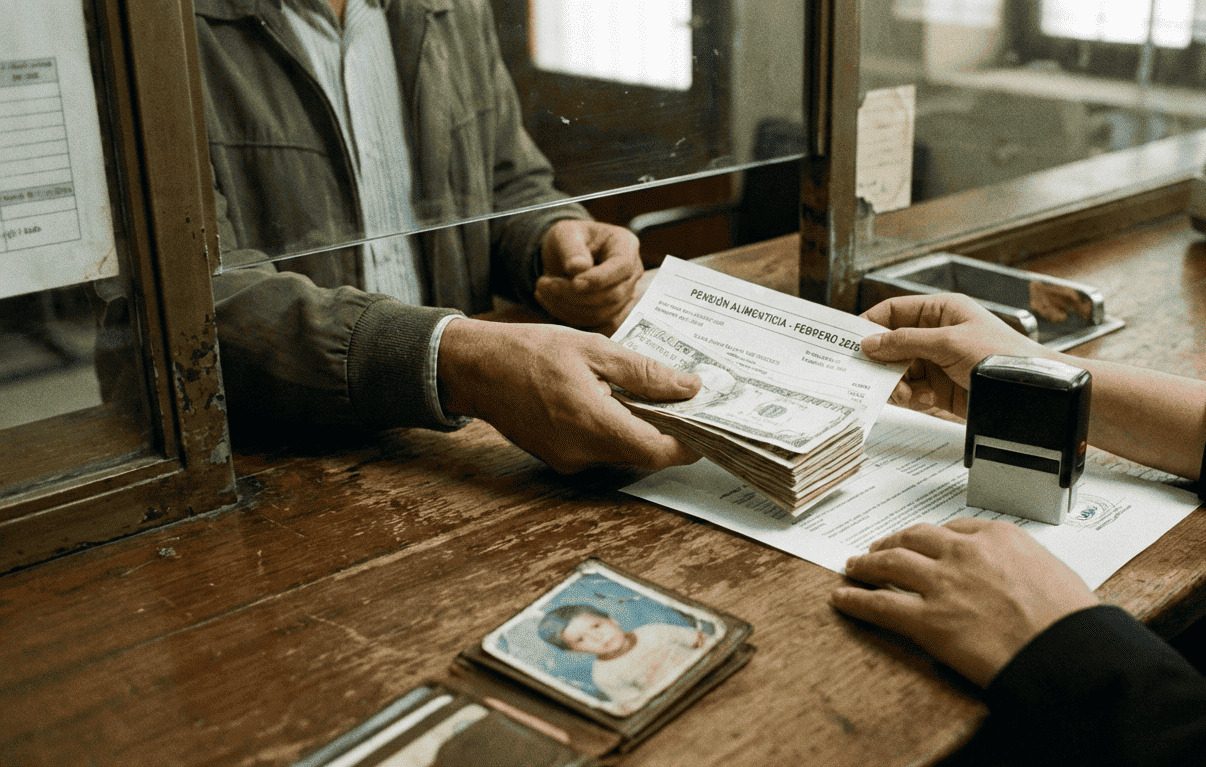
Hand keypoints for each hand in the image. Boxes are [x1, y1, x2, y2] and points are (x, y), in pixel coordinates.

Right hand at [437, 318, 700, 472]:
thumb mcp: (594, 349)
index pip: (656, 451)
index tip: (707, 428)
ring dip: (641, 431)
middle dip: (668, 434)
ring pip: (622, 454)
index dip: (688, 445)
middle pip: (642, 455)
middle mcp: (581, 452)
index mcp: (592, 422)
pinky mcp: (558, 459)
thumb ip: (645, 373)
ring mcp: (567, 460)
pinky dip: (616, 432)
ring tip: (651, 396)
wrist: (477, 369)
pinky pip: (600, 452)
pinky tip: (616, 403)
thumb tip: (689, 387)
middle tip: (686, 403)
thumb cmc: (532, 351)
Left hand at [535, 220, 642, 332]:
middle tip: (543, 283)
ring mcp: (624, 295)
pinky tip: (548, 299)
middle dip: (575, 294)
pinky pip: (592, 322)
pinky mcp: (611, 312)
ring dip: (567, 306)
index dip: (598, 279)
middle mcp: (631, 272)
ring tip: (542, 289)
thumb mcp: (565, 234)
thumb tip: (579, 268)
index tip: (573, 282)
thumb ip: (572, 248)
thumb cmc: (568, 239)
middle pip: (612, 294)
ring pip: (601, 313)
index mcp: (626, 245)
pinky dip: (566, 314)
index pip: (622, 267)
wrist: (565, 255)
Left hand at [831, 519, 1098, 687]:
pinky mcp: (927, 620)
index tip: (920, 541)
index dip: (929, 537)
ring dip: (866, 564)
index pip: (952, 528)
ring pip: (889, 564)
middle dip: (892, 542)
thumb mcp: (1052, 572)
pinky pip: (879, 605)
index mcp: (997, 537)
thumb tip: (1011, 576)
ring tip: (853, 567)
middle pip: (913, 538)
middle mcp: (963, 553)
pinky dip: (855, 600)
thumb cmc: (1072, 620)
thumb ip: (1020, 566)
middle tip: (878, 549)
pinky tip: (841, 598)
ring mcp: (942, 584)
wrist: (1070, 652)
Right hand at [860, 293, 1048, 416]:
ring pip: (899, 370)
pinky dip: (909, 397)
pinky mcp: (940, 389)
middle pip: (892, 343)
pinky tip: (920, 399)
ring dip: (896, 382)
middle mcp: (937, 334)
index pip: (894, 310)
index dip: (871, 323)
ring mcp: (938, 362)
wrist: (1032, 394)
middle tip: (868, 373)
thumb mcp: (948, 342)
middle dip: (882, 359)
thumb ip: (905, 342)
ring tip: (904, 392)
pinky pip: (911, 390)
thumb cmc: (1001, 357)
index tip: (851, 341)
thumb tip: (869, 343)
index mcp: (941, 311)